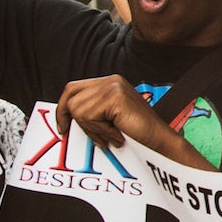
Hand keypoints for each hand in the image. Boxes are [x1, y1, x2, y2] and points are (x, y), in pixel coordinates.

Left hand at [54, 75, 170, 152]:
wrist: (159, 140)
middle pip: (72, 97)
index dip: (63, 107)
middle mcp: (111, 81)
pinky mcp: (115, 97)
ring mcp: (114, 87)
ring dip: (92, 129)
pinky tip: (116, 134)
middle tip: (85, 134)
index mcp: (110, 82)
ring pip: (79, 109)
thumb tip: (67, 115)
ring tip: (109, 135)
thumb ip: (92, 110)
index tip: (62, 125)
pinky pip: (90, 117)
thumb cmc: (137, 132)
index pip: (73, 88)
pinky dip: (101, 131)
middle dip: (74, 120)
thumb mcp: (109, 117)